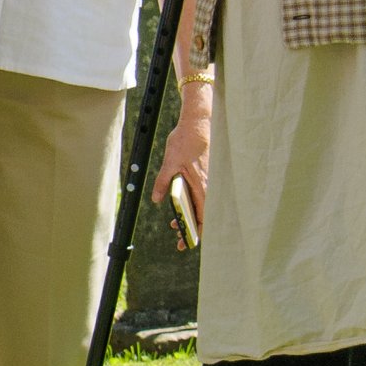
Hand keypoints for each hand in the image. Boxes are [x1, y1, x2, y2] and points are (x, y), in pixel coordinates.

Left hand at [151, 95, 209, 227]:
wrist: (198, 123)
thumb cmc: (185, 141)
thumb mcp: (169, 163)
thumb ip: (163, 182)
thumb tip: (157, 199)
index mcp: (202, 185)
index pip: (203, 217)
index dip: (195, 233)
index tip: (187, 242)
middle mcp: (208, 185)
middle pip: (203, 215)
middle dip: (190, 228)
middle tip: (178, 239)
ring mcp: (209, 180)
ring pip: (202, 206)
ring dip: (190, 216)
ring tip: (175, 223)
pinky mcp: (206, 174)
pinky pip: (202, 195)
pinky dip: (193, 204)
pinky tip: (181, 205)